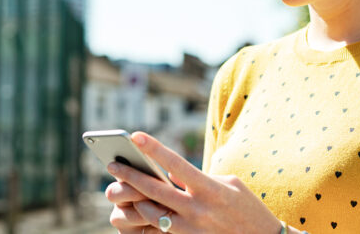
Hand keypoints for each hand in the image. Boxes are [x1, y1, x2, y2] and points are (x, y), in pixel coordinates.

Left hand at [104, 131, 282, 233]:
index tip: (134, 136)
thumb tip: (171, 173)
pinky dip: (146, 220)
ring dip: (134, 200)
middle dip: (130, 175)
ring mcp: (191, 229)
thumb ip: (200, 177)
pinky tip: (138, 210)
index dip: (154, 148)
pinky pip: (159, 231)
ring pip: (151, 213)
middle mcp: (198, 209)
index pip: (175, 163)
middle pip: (155, 190)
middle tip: (112, 164)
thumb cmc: (247, 207)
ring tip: (124, 190)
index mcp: (210, 188)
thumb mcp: (229, 184)